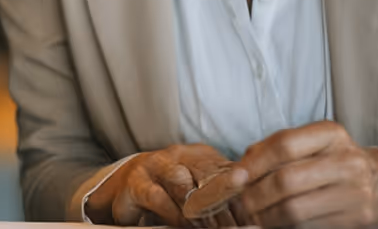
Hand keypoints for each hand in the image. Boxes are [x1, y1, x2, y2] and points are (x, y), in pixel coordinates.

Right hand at [86, 144, 248, 226]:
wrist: (126, 185)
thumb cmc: (170, 192)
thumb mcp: (198, 190)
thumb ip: (219, 198)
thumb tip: (251, 215)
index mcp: (200, 155)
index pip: (226, 171)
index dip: (239, 196)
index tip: (250, 218)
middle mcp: (178, 155)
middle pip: (207, 174)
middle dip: (224, 201)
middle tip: (235, 224)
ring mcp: (156, 166)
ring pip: (182, 183)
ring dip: (199, 211)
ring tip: (210, 226)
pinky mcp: (136, 183)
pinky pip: (158, 197)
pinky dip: (173, 214)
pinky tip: (184, 224)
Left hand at [236, 120, 377, 228]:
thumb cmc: (335, 160)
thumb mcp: (312, 143)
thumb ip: (274, 149)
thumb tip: (239, 172)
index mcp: (331, 134)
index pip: (284, 144)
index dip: (255, 162)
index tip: (235, 178)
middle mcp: (347, 161)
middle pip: (287, 180)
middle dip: (256, 196)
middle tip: (238, 204)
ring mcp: (356, 193)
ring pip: (296, 210)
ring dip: (266, 217)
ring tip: (252, 217)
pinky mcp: (359, 220)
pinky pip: (311, 227)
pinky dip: (286, 228)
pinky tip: (274, 224)